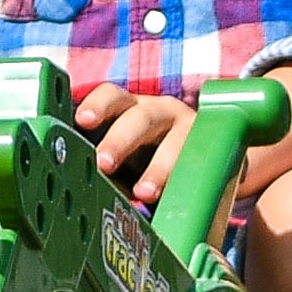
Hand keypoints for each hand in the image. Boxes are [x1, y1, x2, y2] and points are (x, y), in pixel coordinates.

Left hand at [70, 84, 198, 205]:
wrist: (202, 171)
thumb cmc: (147, 166)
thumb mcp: (122, 164)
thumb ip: (103, 170)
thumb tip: (78, 187)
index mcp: (130, 110)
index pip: (112, 96)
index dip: (97, 105)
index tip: (82, 121)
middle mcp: (159, 113)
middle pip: (139, 117)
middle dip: (120, 140)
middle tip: (104, 163)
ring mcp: (189, 129)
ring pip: (175, 139)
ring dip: (159, 167)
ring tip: (143, 193)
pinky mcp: (213, 149)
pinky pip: (203, 161)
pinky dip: (190, 177)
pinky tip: (182, 196)